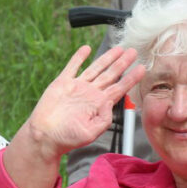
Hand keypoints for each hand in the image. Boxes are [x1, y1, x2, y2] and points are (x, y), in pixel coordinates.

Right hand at [26, 45, 142, 159]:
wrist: (44, 136)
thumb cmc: (67, 138)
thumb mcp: (90, 133)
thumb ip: (104, 119)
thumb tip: (111, 101)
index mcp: (99, 105)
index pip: (119, 88)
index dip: (131, 78)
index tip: (142, 68)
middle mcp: (90, 94)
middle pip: (111, 75)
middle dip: (123, 63)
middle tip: (134, 52)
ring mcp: (77, 87)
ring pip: (95, 68)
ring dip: (107, 58)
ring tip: (118, 48)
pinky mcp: (62, 83)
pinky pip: (72, 67)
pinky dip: (79, 57)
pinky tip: (87, 49)